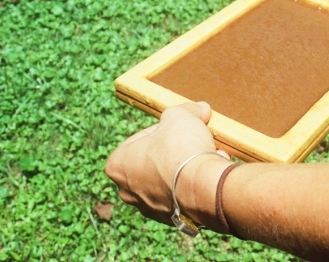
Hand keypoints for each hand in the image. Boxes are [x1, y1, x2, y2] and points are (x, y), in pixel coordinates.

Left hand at [105, 102, 231, 227]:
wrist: (203, 188)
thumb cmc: (182, 150)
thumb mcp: (180, 116)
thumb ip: (186, 109)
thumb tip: (199, 108)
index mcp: (118, 164)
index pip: (142, 137)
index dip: (165, 128)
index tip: (180, 127)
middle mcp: (128, 190)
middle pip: (155, 160)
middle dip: (176, 150)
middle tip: (194, 141)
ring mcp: (149, 208)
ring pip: (171, 179)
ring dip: (187, 167)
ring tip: (207, 156)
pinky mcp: (172, 219)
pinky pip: (184, 195)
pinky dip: (196, 184)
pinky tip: (209, 173)